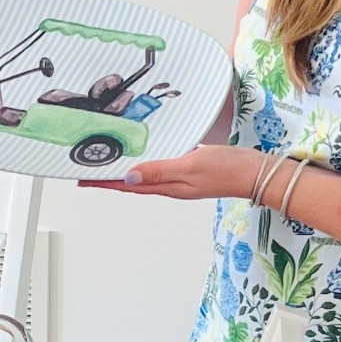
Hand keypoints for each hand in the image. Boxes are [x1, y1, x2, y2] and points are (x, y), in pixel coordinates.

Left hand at [78, 144, 261, 200]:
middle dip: (110, 177)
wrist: (257, 173)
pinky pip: (162, 168)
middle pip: (133, 183)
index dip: (104, 182)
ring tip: (109, 164)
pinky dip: (148, 163)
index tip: (83, 180)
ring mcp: (181, 179)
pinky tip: (146, 155)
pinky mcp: (191, 170)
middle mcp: (171, 185)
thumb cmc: (228, 169)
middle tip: (88, 172)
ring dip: (126, 171)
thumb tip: (128, 178)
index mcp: (168, 186)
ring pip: (146, 175)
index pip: (128, 186)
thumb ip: (159, 171)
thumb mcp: (190, 166)